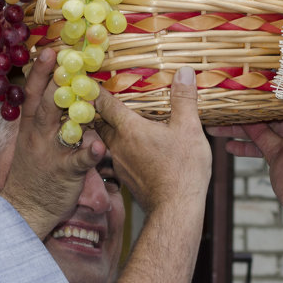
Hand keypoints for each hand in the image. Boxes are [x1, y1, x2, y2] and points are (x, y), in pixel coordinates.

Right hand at [1, 49, 106, 238]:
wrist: (24, 210)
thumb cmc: (32, 173)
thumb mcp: (31, 141)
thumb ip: (44, 119)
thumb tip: (59, 93)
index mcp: (29, 126)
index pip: (32, 94)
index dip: (40, 72)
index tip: (48, 52)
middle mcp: (39, 136)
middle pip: (48, 104)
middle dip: (59, 82)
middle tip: (70, 62)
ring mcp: (51, 153)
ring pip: (64, 127)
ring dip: (76, 110)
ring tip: (89, 93)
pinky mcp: (66, 172)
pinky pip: (78, 160)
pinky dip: (89, 152)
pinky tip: (99, 146)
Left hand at [95, 66, 209, 212]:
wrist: (176, 210)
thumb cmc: (183, 169)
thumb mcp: (189, 129)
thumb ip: (184, 99)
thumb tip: (184, 72)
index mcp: (129, 129)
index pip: (104, 104)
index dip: (98, 91)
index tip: (93, 81)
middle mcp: (118, 145)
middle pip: (100, 122)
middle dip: (101, 110)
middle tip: (106, 99)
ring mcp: (120, 163)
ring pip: (108, 141)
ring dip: (111, 130)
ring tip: (123, 121)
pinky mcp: (126, 177)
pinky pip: (117, 156)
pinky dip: (122, 147)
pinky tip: (136, 147)